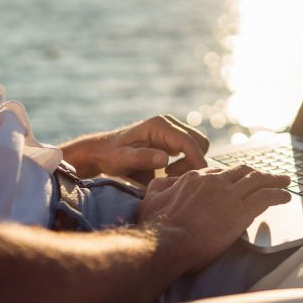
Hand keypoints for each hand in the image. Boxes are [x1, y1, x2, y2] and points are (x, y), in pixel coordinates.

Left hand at [60, 114, 209, 178]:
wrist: (103, 151)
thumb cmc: (111, 156)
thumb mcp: (123, 159)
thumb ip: (143, 158)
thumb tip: (165, 159)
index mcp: (160, 125)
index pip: (189, 142)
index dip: (196, 161)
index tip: (195, 179)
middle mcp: (169, 123)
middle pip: (199, 142)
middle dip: (193, 162)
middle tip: (171, 177)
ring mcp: (172, 130)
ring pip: (197, 146)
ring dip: (189, 163)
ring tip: (166, 175)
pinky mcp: (172, 139)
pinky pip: (190, 150)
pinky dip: (186, 162)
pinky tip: (166, 171)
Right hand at [138, 165, 290, 271]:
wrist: (166, 242)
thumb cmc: (156, 226)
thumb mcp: (151, 198)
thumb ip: (160, 187)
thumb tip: (165, 183)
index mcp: (195, 179)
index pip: (220, 173)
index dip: (233, 177)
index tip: (241, 180)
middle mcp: (214, 182)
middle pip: (243, 173)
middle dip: (258, 173)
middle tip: (270, 176)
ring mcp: (228, 196)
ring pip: (258, 182)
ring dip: (274, 180)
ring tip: (285, 182)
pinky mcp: (240, 212)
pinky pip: (266, 197)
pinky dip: (278, 195)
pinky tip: (286, 197)